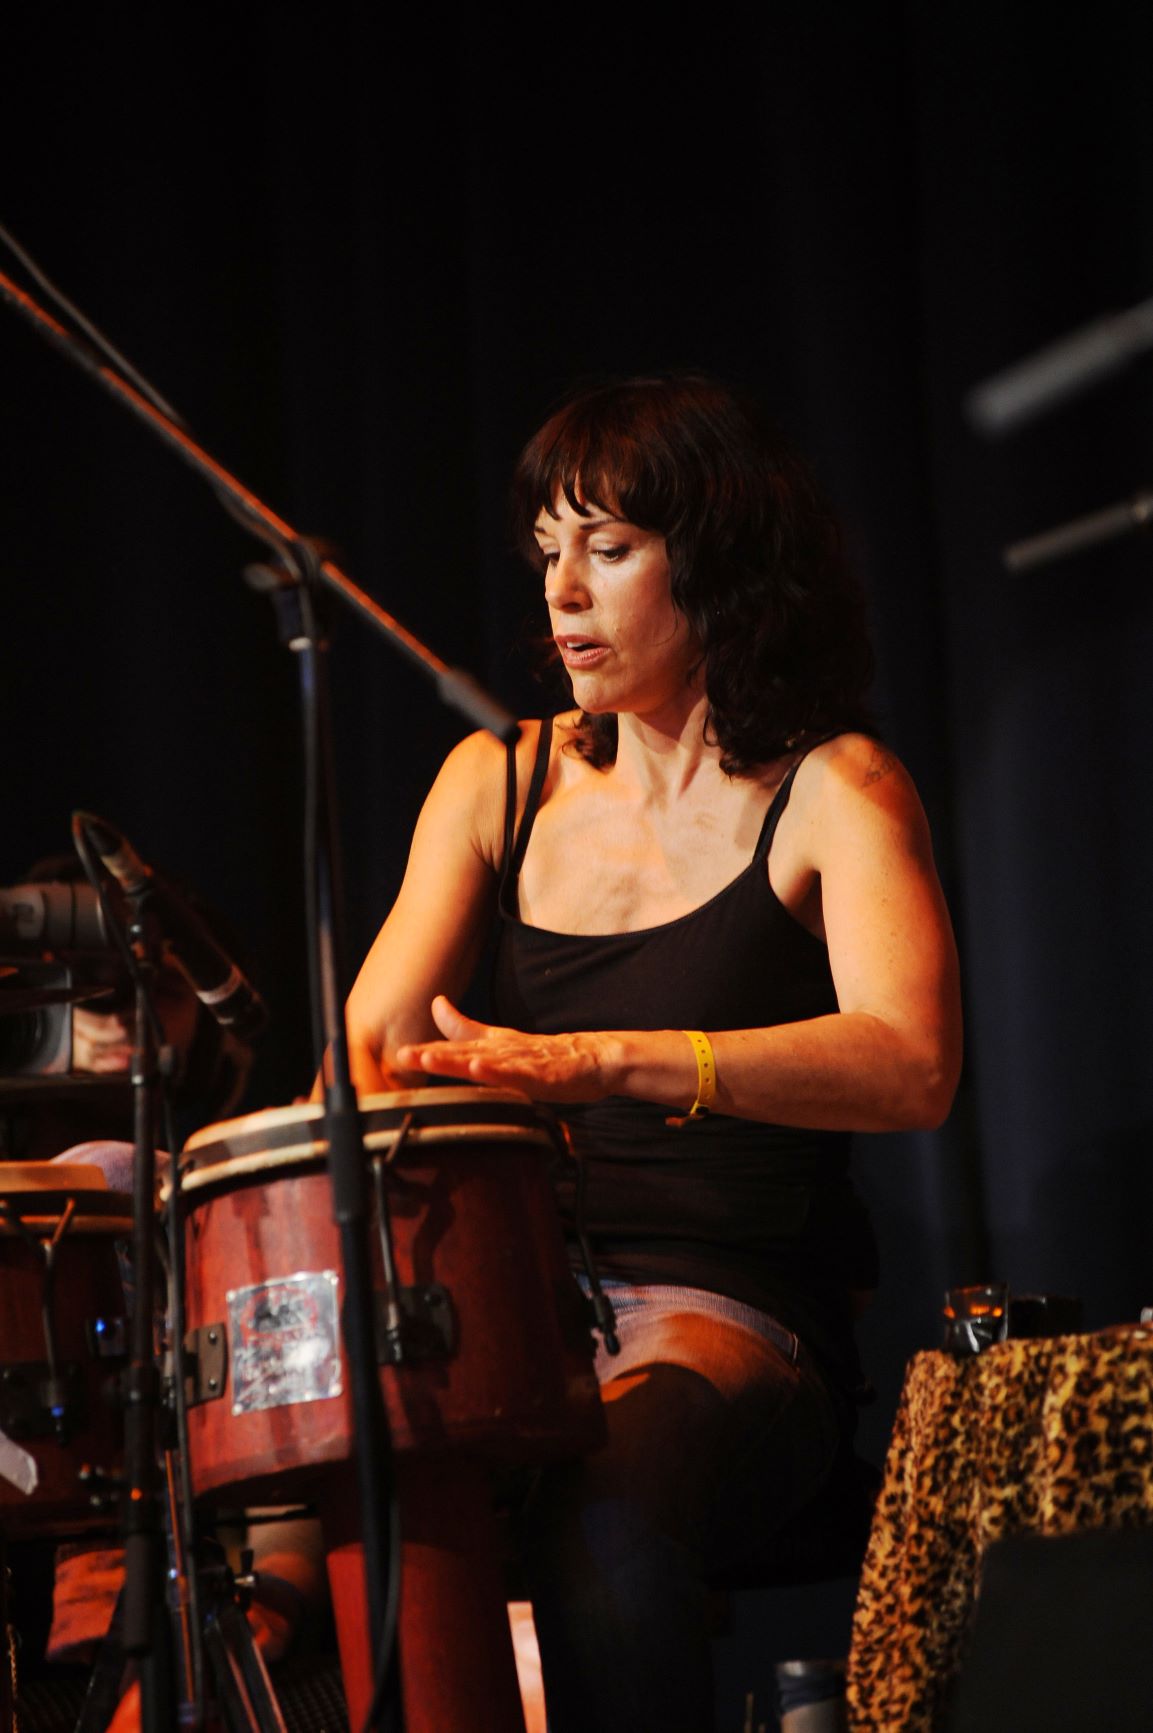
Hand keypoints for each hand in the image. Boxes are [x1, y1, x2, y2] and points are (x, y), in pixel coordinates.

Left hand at [395, 997, 614, 1101]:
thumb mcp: (499, 1041)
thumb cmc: (543, 1053)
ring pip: (485, 1062)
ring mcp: (522, 1063)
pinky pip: (517, 1075)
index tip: (398, 1055)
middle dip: (432, 1056)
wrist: (591, 1059)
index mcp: (491, 1047)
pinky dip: (497, 1071)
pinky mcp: (542, 1075)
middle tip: (404, 1056)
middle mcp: (502, 1051)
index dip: (425, 1052)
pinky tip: (479, 1068)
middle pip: (463, 1054)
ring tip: (431, 1060)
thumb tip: (436, 1004)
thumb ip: (465, 1027)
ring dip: (457, 1061)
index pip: (452, 1050)